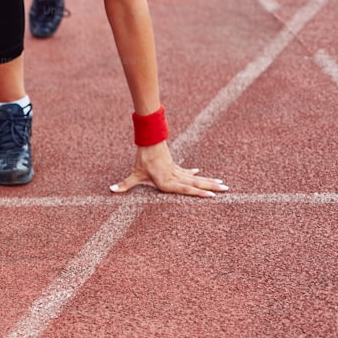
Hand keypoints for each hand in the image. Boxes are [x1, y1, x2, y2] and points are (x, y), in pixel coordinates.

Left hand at [109, 141, 227, 197]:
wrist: (149, 141)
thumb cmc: (142, 159)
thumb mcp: (134, 174)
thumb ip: (125, 184)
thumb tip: (111, 189)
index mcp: (167, 182)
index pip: (186, 189)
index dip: (199, 193)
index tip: (212, 195)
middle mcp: (175, 177)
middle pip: (196, 183)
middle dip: (211, 187)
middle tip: (226, 189)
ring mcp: (176, 171)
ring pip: (196, 178)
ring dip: (209, 181)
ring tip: (222, 184)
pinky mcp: (175, 166)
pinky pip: (187, 173)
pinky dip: (194, 174)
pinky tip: (201, 174)